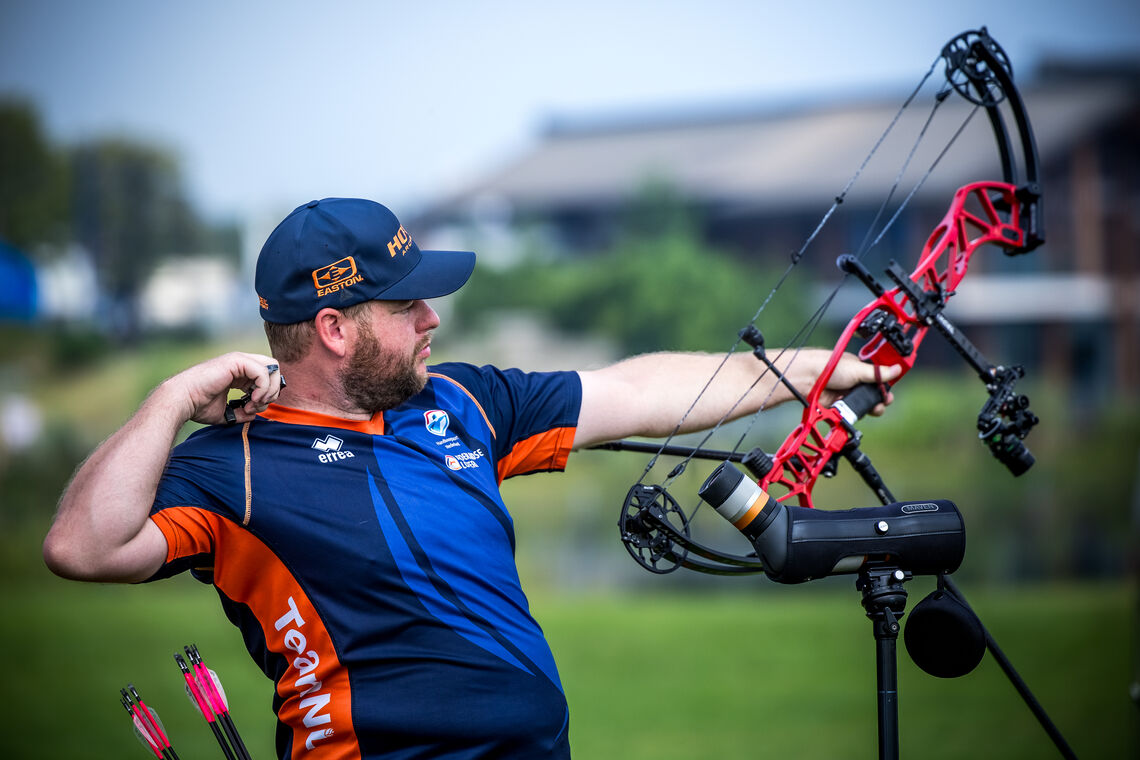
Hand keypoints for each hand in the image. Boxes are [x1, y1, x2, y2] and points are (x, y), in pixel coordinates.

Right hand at [161, 352, 283, 425]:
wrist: (182, 401)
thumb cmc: (198, 405)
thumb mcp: (227, 411)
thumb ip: (242, 411)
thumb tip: (254, 414)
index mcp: (239, 372)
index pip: (267, 376)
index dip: (267, 394)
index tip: (253, 409)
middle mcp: (240, 363)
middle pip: (274, 369)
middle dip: (273, 390)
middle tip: (258, 405)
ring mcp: (238, 359)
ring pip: (272, 369)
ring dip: (268, 391)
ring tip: (253, 404)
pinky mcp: (236, 361)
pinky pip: (263, 372)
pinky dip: (263, 388)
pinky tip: (252, 399)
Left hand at [820, 352, 901, 415]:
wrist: (809, 379)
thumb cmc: (829, 367)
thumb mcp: (858, 369)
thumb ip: (879, 373)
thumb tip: (898, 369)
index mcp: (859, 369)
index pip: (878, 379)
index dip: (885, 386)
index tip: (889, 392)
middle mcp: (854, 381)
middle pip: (872, 394)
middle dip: (880, 399)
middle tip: (884, 402)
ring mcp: (846, 393)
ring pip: (864, 404)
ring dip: (870, 407)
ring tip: (874, 408)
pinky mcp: (839, 405)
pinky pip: (853, 412)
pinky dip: (856, 412)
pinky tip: (858, 411)